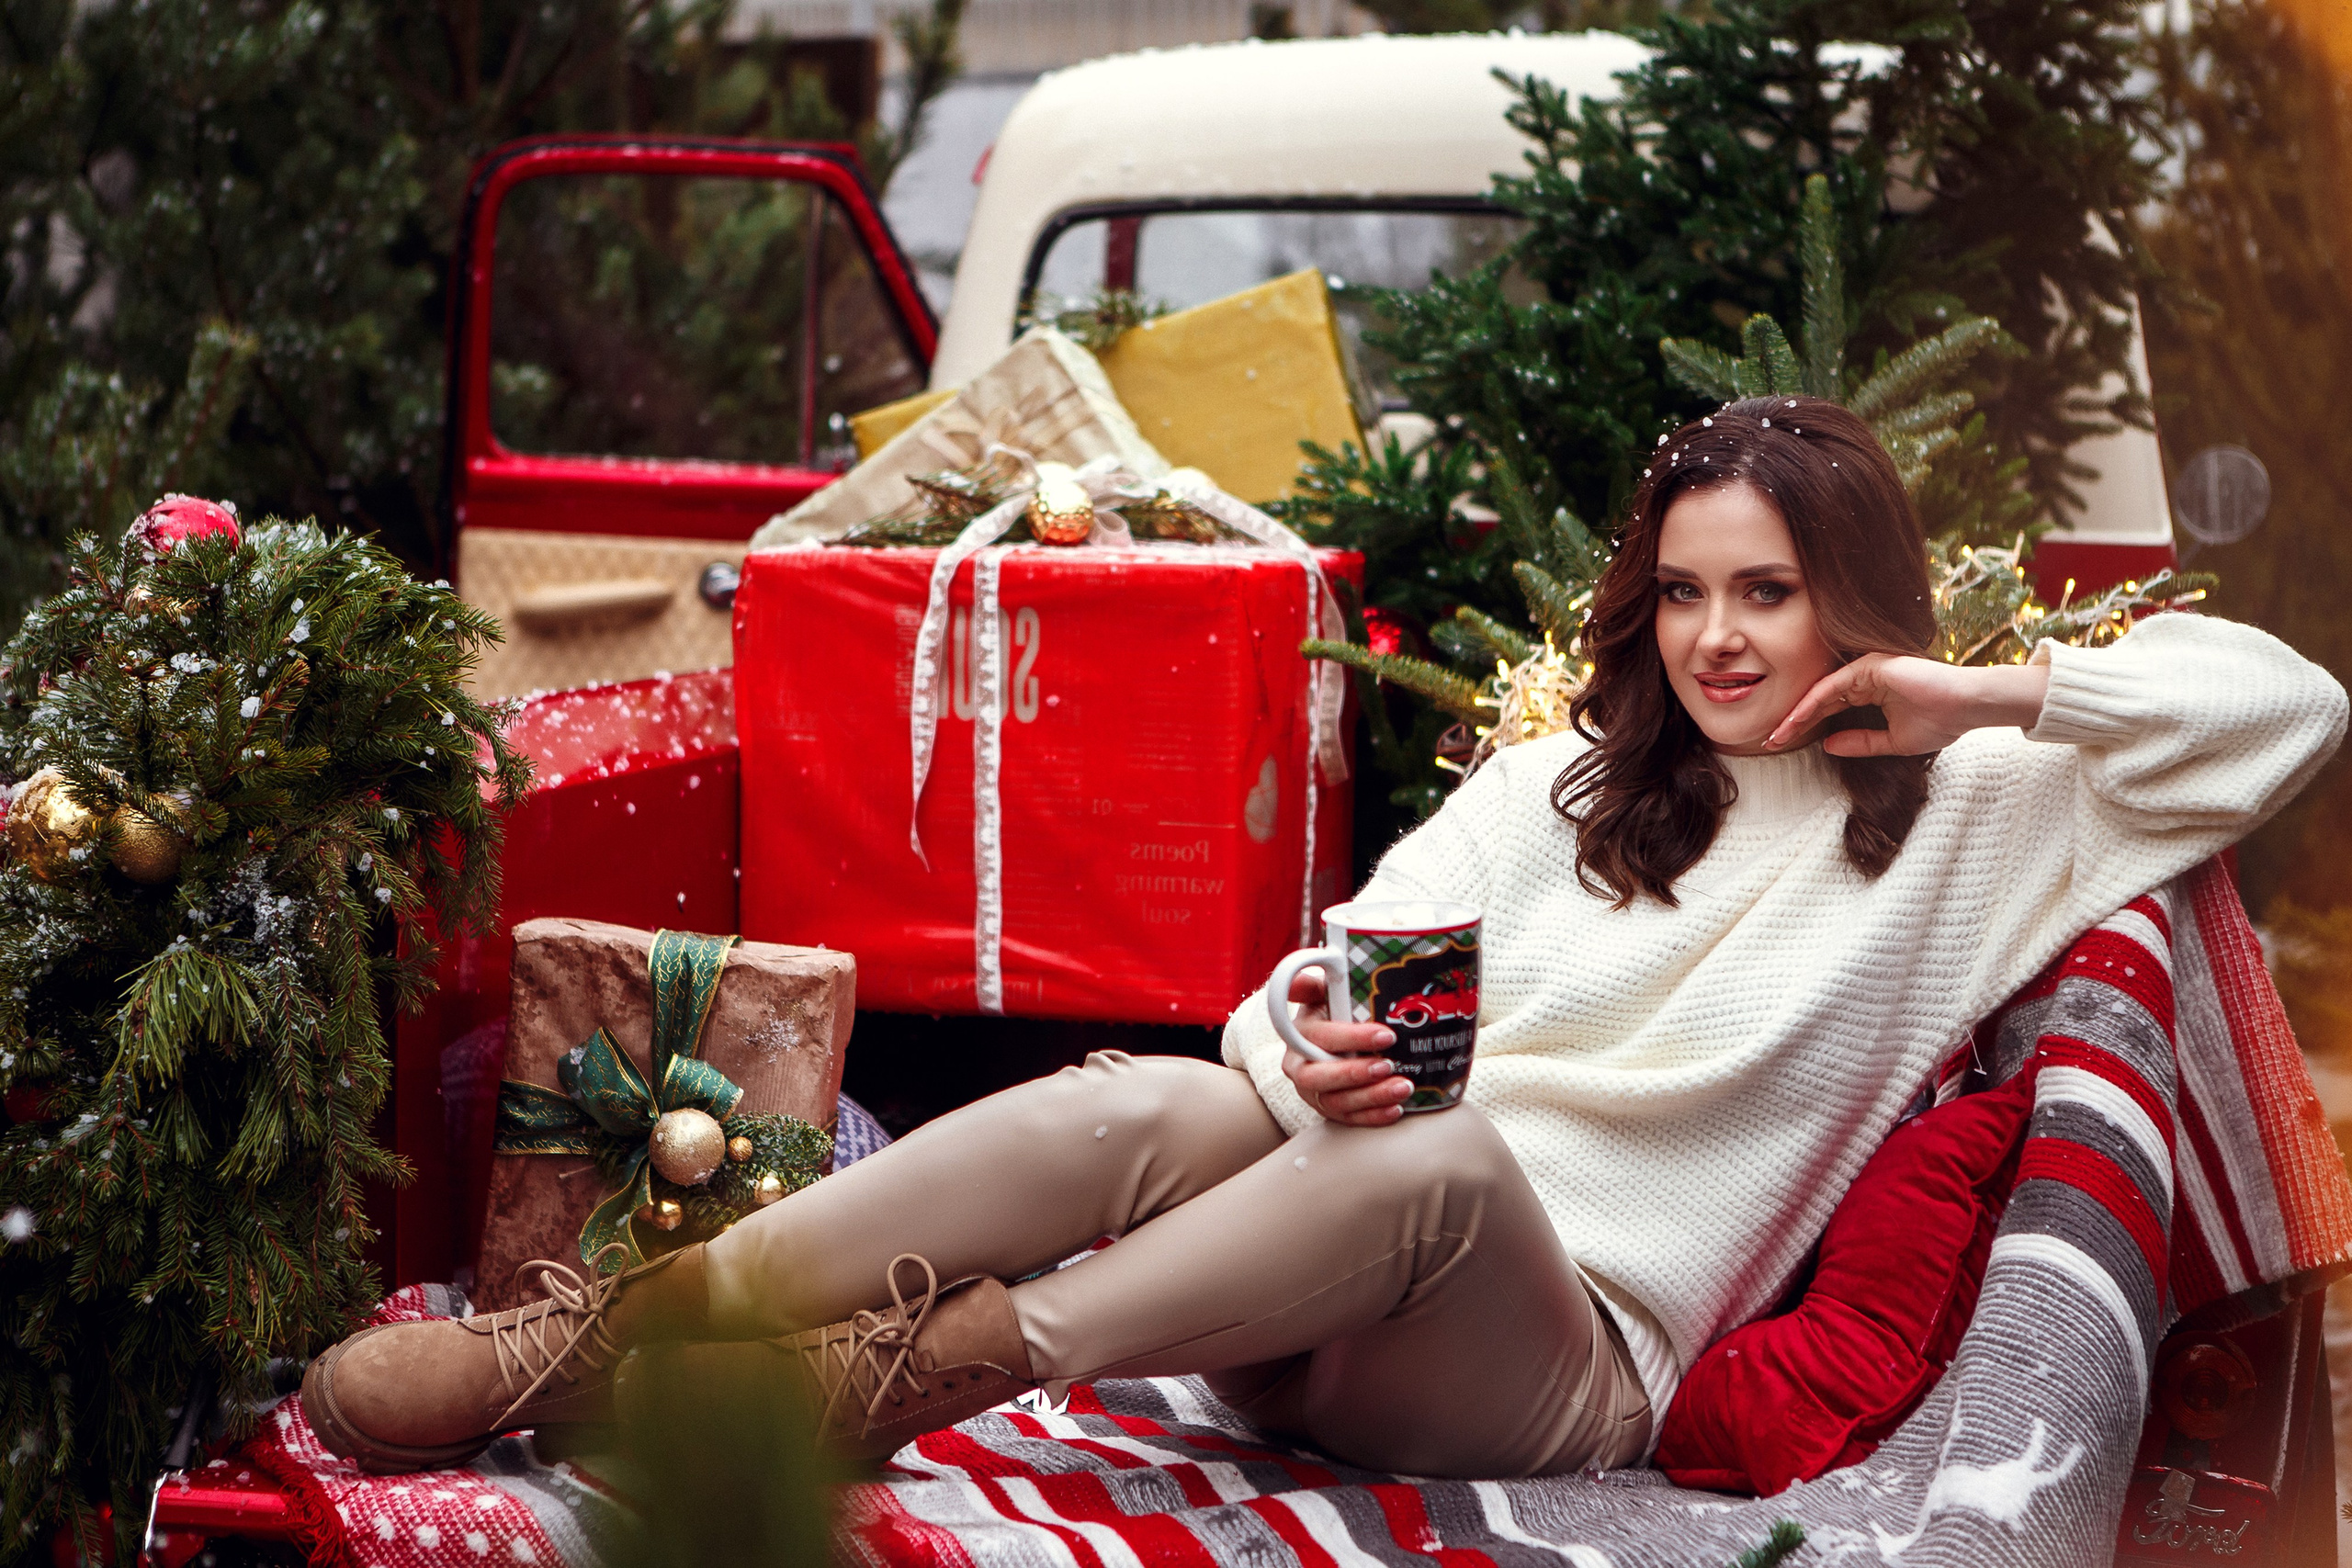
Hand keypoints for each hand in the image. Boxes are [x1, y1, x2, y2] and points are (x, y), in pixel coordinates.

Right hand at [1277, 971, 1412, 1125]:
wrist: (1329, 1042)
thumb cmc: (1331, 1012)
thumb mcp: (1322, 993)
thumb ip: (1312, 985)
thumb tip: (1297, 980)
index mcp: (1298, 1034)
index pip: (1321, 1037)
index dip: (1352, 1038)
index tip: (1386, 1035)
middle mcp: (1299, 1066)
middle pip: (1317, 1077)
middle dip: (1355, 1074)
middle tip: (1389, 1066)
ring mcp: (1312, 1092)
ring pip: (1335, 1103)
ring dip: (1371, 1097)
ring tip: (1403, 1087)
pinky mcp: (1328, 1110)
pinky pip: (1349, 1119)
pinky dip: (1373, 1116)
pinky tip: (1395, 1109)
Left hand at [1768, 653, 2050, 755]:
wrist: (1969, 707)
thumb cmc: (1940, 721)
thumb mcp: (1892, 741)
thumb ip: (1860, 742)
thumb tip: (1826, 747)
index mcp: (1868, 693)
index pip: (1827, 711)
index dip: (1804, 728)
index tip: (1782, 746)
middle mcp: (1863, 678)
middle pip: (1818, 701)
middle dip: (1792, 722)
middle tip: (1768, 741)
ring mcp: (1866, 669)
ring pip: (1820, 693)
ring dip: (1797, 715)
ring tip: (1776, 734)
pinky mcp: (1871, 666)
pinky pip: (1834, 686)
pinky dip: (1813, 703)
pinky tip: (1796, 719)